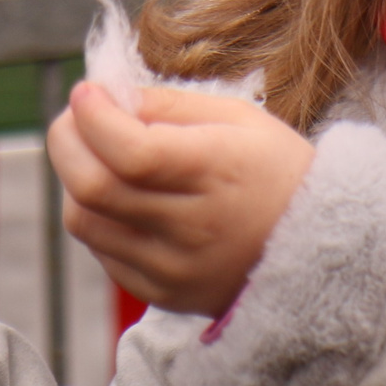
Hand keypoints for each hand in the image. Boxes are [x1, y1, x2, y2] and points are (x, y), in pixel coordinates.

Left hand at [46, 82, 314, 316]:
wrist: (320, 250)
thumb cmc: (275, 170)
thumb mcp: (238, 118)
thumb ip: (167, 104)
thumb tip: (104, 95)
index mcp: (216, 173)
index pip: (130, 151)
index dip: (92, 117)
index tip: (86, 91)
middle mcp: (191, 228)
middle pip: (93, 188)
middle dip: (65, 142)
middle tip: (73, 118)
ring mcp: (173, 269)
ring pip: (84, 221)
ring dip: (74, 179)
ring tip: (95, 154)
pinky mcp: (162, 294)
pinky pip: (102, 251)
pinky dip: (96, 215)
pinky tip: (120, 194)